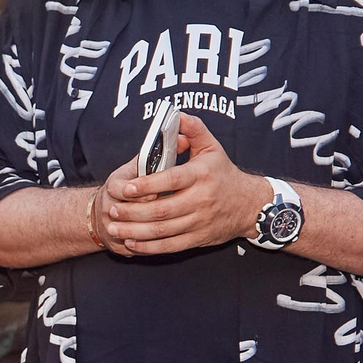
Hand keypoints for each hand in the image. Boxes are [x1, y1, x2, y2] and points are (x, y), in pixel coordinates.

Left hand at [99, 115, 268, 255]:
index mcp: (201, 175)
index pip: (172, 181)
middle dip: (133, 212)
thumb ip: (193, 129)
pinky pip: (171, 246)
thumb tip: (176, 115)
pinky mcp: (199, 238)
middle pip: (162, 210)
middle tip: (113, 209)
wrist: (249, 205)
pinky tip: (132, 243)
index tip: (128, 187)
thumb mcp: (212, 147)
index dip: (148, 185)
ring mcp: (200, 222)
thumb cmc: (224, 174)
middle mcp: (201, 200)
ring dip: (135, 231)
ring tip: (114, 227)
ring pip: (163, 231)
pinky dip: (149, 247)